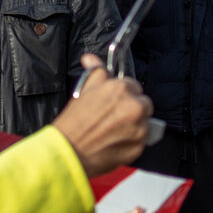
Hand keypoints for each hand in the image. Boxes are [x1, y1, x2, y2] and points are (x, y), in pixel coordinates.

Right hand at [53, 54, 150, 176]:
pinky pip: (142, 140)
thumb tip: (91, 59)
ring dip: (134, 125)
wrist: (68, 152)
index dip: (124, 94)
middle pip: (144, 103)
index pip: (134, 86)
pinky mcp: (139, 146)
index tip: (115, 103)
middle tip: (114, 117)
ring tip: (113, 131)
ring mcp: (139, 128)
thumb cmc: (73, 124)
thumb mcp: (82, 91)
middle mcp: (134, 106)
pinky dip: (132, 141)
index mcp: (121, 89)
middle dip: (132, 109)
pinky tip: (115, 142)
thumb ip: (94, 72)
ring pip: (145, 122)